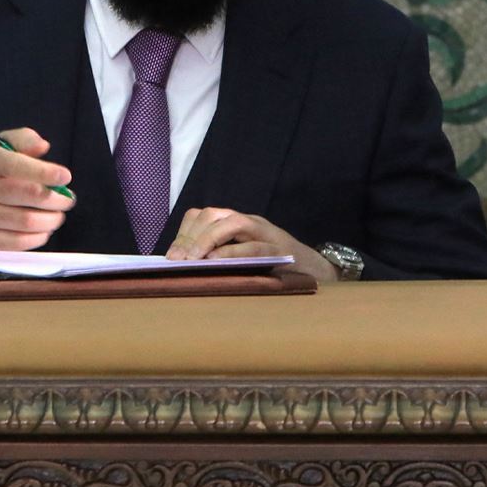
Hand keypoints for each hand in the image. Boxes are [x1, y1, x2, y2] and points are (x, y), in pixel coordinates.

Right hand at [0, 128, 73, 249]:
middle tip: (67, 198)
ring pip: (26, 221)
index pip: (17, 166)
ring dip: (51, 219)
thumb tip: (42, 147)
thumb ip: (23, 140)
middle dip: (56, 198)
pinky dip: (37, 237)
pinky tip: (44, 229)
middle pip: (28, 195)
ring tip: (58, 215)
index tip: (65, 177)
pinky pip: (16, 242)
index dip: (46, 172)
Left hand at [166, 207, 337, 282]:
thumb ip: (220, 258)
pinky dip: (231, 253)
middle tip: (176, 259)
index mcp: (239, 224)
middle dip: (191, 236)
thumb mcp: (243, 260)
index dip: (184, 232)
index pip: (204, 216)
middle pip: (213, 215)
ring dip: (207, 240)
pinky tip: (216, 263)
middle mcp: (250, 222)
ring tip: (192, 260)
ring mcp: (266, 233)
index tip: (171, 256)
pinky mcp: (279, 249)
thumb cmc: (274, 269)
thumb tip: (185, 267)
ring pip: (231, 224)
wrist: (316, 271)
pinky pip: (253, 246)